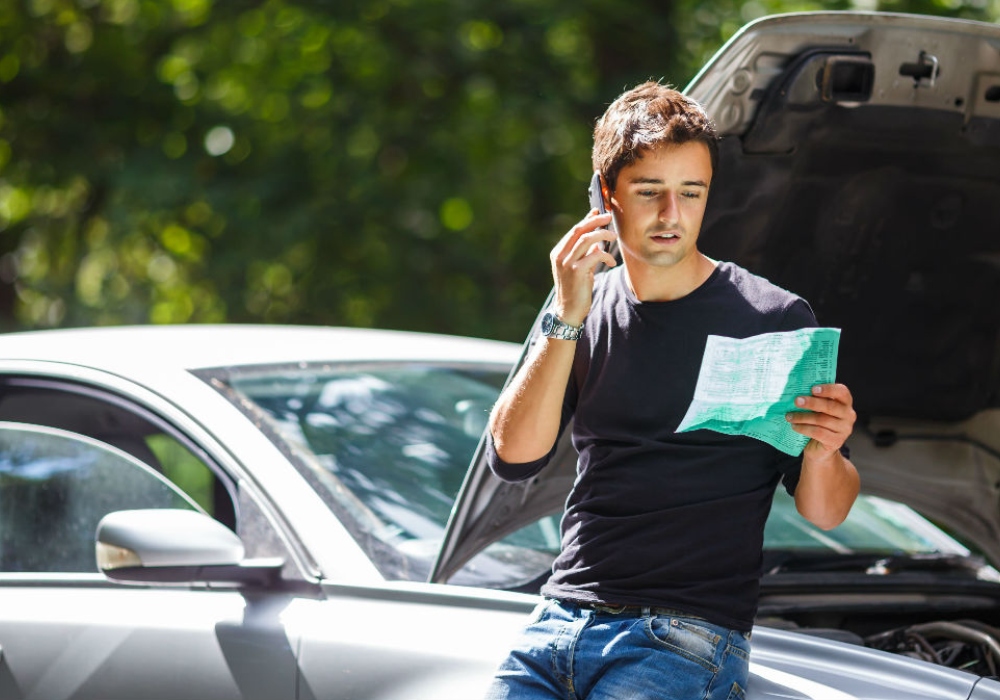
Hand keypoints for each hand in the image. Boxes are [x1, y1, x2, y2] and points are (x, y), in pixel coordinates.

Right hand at [550, 210, 617, 324]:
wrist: (568, 311)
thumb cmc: (575, 289)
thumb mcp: (579, 268)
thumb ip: (584, 253)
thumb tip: (595, 237)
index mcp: (558, 253)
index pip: (574, 230)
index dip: (587, 219)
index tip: (599, 212)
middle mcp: (560, 256)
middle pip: (579, 230)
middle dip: (595, 221)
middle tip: (609, 217)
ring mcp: (567, 263)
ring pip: (586, 239)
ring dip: (602, 235)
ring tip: (613, 237)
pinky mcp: (576, 272)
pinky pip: (594, 255)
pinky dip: (605, 255)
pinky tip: (611, 261)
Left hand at [786, 383, 856, 459]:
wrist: (819, 448)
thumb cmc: (817, 423)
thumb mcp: (817, 409)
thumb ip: (814, 399)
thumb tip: (795, 390)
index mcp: (845, 402)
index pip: (842, 391)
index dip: (828, 389)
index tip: (813, 389)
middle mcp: (849, 415)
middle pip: (830, 406)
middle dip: (812, 403)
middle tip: (796, 401)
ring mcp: (844, 429)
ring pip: (822, 420)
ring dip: (802, 417)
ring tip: (789, 416)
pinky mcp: (836, 441)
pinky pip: (818, 432)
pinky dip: (804, 428)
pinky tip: (794, 426)